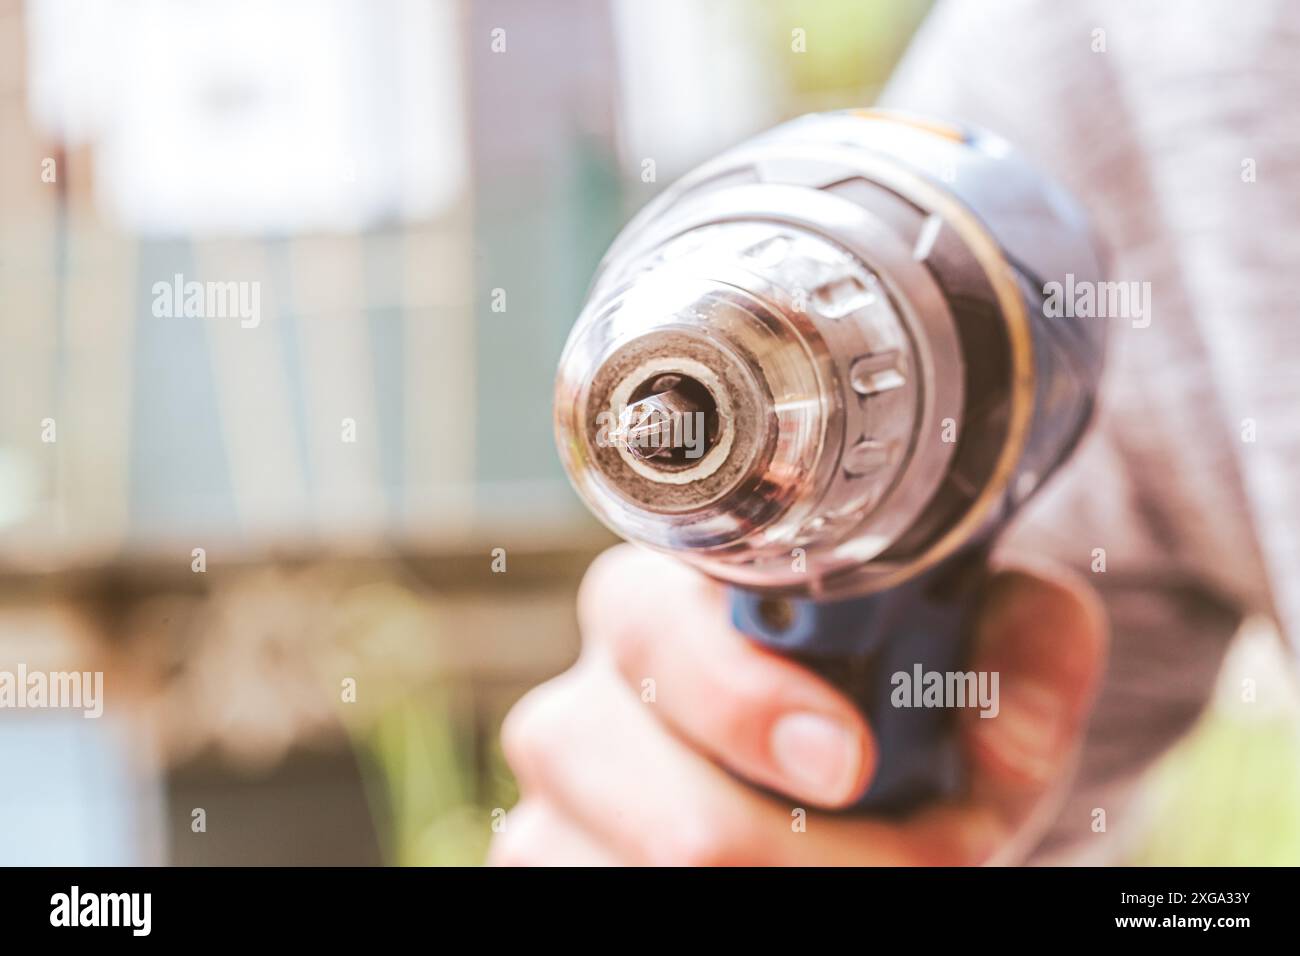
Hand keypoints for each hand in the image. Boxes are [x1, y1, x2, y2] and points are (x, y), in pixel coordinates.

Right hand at [490, 544, 1106, 865]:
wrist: (852, 768)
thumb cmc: (898, 702)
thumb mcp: (976, 656)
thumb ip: (1020, 644)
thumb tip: (1006, 726)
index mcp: (667, 600)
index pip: (656, 625)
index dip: (746, 700)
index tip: (847, 761)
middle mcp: (592, 698)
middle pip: (664, 805)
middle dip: (808, 855)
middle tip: (918, 855)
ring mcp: (563, 805)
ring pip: (655, 878)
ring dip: (791, 891)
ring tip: (873, 870)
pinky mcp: (554, 865)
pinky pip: (623, 905)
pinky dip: (750, 909)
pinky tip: (793, 879)